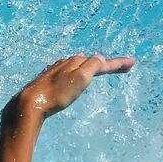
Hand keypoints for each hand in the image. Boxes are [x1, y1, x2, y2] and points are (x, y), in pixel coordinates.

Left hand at [16, 53, 134, 117]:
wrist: (30, 103)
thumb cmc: (57, 94)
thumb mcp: (81, 78)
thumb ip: (93, 66)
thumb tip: (100, 58)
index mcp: (77, 62)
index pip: (102, 62)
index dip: (117, 63)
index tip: (132, 62)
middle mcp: (67, 63)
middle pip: (91, 61)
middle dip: (106, 64)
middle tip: (121, 67)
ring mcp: (57, 72)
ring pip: (78, 64)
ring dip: (92, 65)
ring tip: (101, 67)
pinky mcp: (49, 81)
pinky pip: (67, 71)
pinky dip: (77, 70)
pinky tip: (73, 74)